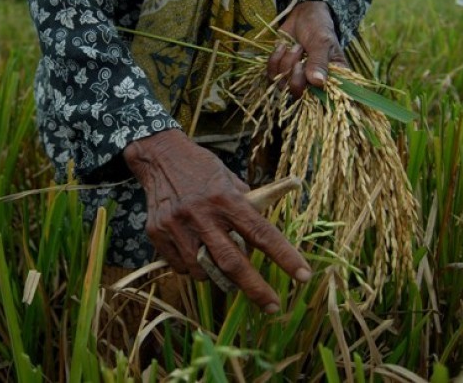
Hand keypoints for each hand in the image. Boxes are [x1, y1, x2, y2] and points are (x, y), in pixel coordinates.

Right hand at [123, 129, 310, 310]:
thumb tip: (259, 237)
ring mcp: (177, 226)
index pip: (261, 233)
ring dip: (217, 276)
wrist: (159, 156)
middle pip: (232, 262)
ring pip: (203, 270)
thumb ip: (245, 206)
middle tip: (272, 306)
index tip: (304, 276)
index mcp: (225, 198)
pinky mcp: (158, 233)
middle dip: (255, 288)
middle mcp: (202, 214)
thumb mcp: (228, 178)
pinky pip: (180, 266)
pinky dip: (192, 267)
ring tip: (220, 266)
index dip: (285, 257)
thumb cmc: (201, 167)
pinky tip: (193, 252)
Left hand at [267, 0, 347, 97]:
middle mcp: (313, 83)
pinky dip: (275, 59)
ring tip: (296, 46)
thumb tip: (318, 82)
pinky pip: (271, 75)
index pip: (324, 99)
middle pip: (298, 94)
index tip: (306, 71)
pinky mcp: (280, 72)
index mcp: (331, 78)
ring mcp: (295, 78)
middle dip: (295, 73)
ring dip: (286, 62)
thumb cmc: (319, 27)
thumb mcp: (322, 42)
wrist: (303, 14)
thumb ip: (319, 62)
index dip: (313, 93)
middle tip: (300, 51)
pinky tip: (283, 46)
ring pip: (283, 85)